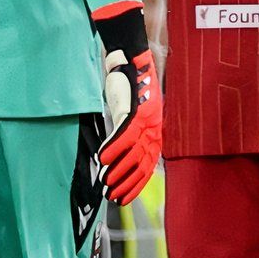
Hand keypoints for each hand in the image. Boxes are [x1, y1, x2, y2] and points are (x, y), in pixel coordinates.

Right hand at [89, 1, 159, 204]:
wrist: (130, 59)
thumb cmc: (129, 88)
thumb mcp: (131, 114)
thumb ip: (128, 134)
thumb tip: (118, 156)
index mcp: (155, 130)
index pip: (148, 165)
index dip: (136, 183)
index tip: (125, 198)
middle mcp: (154, 127)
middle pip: (142, 162)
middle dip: (127, 182)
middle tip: (113, 198)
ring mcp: (146, 118)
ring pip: (133, 151)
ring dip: (118, 169)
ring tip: (106, 184)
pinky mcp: (134, 109)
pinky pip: (123, 133)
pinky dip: (113, 148)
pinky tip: (102, 160)